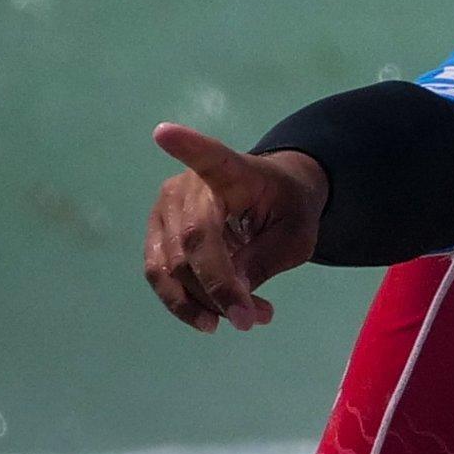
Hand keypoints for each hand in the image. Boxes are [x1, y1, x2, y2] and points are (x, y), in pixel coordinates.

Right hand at [142, 124, 325, 332]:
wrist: (272, 199)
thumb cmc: (288, 207)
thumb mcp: (296, 235)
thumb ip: (265, 258)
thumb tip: (233, 291)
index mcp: (232, 171)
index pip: (208, 157)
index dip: (187, 147)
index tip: (165, 133)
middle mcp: (188, 186)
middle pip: (192, 243)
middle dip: (220, 289)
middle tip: (256, 318)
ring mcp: (165, 210)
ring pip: (171, 267)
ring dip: (203, 303)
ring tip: (245, 320)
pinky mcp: (156, 236)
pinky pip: (160, 275)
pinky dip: (184, 304)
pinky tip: (212, 319)